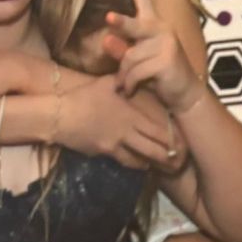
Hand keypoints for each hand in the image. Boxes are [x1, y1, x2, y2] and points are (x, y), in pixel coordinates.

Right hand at [58, 71, 181, 169]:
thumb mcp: (105, 83)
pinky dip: (134, 164)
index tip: (183, 145)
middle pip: (153, 151)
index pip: (158, 132)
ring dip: (152, 164)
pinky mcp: (103, 154)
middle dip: (168, 159)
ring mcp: (114, 146)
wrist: (58, 116)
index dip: (173, 141)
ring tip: (163, 167)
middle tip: (179, 162)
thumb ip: (122, 81)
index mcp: (130, 116)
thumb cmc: (83, 97)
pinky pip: (123, 161)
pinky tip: (140, 166)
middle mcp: (126, 134)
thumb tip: (132, 74)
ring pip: (139, 161)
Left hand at [102, 0, 203, 111]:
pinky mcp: (165, 61)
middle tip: (108, 18)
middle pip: (135, 25)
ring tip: (125, 86)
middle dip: (122, 23)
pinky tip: (130, 91)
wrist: (185, 95)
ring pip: (129, 58)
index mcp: (154, 24)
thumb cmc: (159, 74)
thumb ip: (122, 49)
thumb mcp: (138, 61)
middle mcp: (161, 29)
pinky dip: (129, 85)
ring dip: (124, 76)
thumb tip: (105, 39)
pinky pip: (136, 72)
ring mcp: (165, 44)